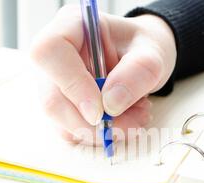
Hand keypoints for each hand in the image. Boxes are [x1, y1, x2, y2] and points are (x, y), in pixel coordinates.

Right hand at [30, 5, 176, 144]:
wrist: (142, 59)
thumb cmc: (142, 48)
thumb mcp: (152, 53)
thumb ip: (137, 71)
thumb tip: (110, 104)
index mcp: (71, 27)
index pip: (50, 52)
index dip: (73, 85)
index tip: (102, 109)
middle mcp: (55, 58)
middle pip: (52, 99)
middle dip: (92, 123)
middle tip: (131, 124)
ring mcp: (55, 86)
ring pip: (61, 122)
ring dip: (101, 132)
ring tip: (136, 117)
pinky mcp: (64, 108)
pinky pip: (72, 132)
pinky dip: (100, 135)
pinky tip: (123, 121)